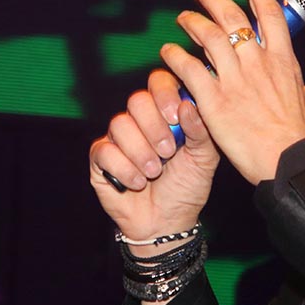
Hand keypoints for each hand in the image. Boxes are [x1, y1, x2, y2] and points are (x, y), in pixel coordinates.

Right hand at [90, 68, 219, 240]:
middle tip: (168, 152)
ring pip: (120, 124)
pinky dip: (124, 169)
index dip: (164, 94)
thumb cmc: (187, 187)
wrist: (167, 222)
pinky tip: (137, 183)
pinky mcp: (101, 158)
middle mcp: (140, 121)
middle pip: (137, 100)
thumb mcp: (204, 159)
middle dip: (154, 127)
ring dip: (141, 152)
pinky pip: (104, 151)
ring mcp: (119, 138)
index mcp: (166, 113)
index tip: (175, 116)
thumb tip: (189, 105)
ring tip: (154, 172)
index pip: (159, 82)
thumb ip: (201, 131)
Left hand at [163, 0, 304, 184]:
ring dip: (192, 23)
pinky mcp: (213, 99)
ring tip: (183, 19)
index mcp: (283, 60)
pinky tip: (168, 54)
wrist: (287, 160)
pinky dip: (176, 57)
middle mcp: (258, 62)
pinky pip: (189, 68)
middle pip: (232, 16)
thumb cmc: (298, 137)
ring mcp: (234, 79)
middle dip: (214, 0)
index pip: (268, 14)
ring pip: (208, 36)